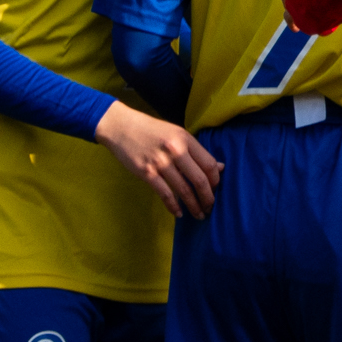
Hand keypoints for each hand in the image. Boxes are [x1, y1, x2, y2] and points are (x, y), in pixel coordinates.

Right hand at [95, 101, 222, 218]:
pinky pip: (165, 194)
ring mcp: (160, 162)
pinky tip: (179, 213)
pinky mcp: (147, 173)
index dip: (216, 180)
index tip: (216, 189)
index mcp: (185, 139)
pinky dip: (174, 207)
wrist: (121, 127)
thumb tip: (220, 167)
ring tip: (199, 214)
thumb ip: (196, 151)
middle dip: (208, 198)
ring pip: (184, 190)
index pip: (209, 164)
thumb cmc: (151, 130)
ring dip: (194, 206)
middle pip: (200, 179)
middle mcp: (175, 150)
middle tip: (211, 208)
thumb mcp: (176, 134)